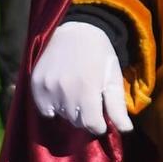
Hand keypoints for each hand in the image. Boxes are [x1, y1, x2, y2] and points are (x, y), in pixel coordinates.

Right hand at [30, 20, 130, 136]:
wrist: (74, 31)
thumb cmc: (99, 55)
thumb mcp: (113, 77)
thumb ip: (117, 107)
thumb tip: (126, 130)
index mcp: (88, 89)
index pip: (92, 125)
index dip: (99, 124)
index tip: (100, 117)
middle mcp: (66, 90)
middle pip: (76, 122)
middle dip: (85, 116)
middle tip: (88, 100)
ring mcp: (48, 87)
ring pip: (61, 116)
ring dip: (69, 111)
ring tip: (75, 94)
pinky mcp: (36, 84)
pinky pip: (44, 110)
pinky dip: (52, 107)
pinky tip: (60, 94)